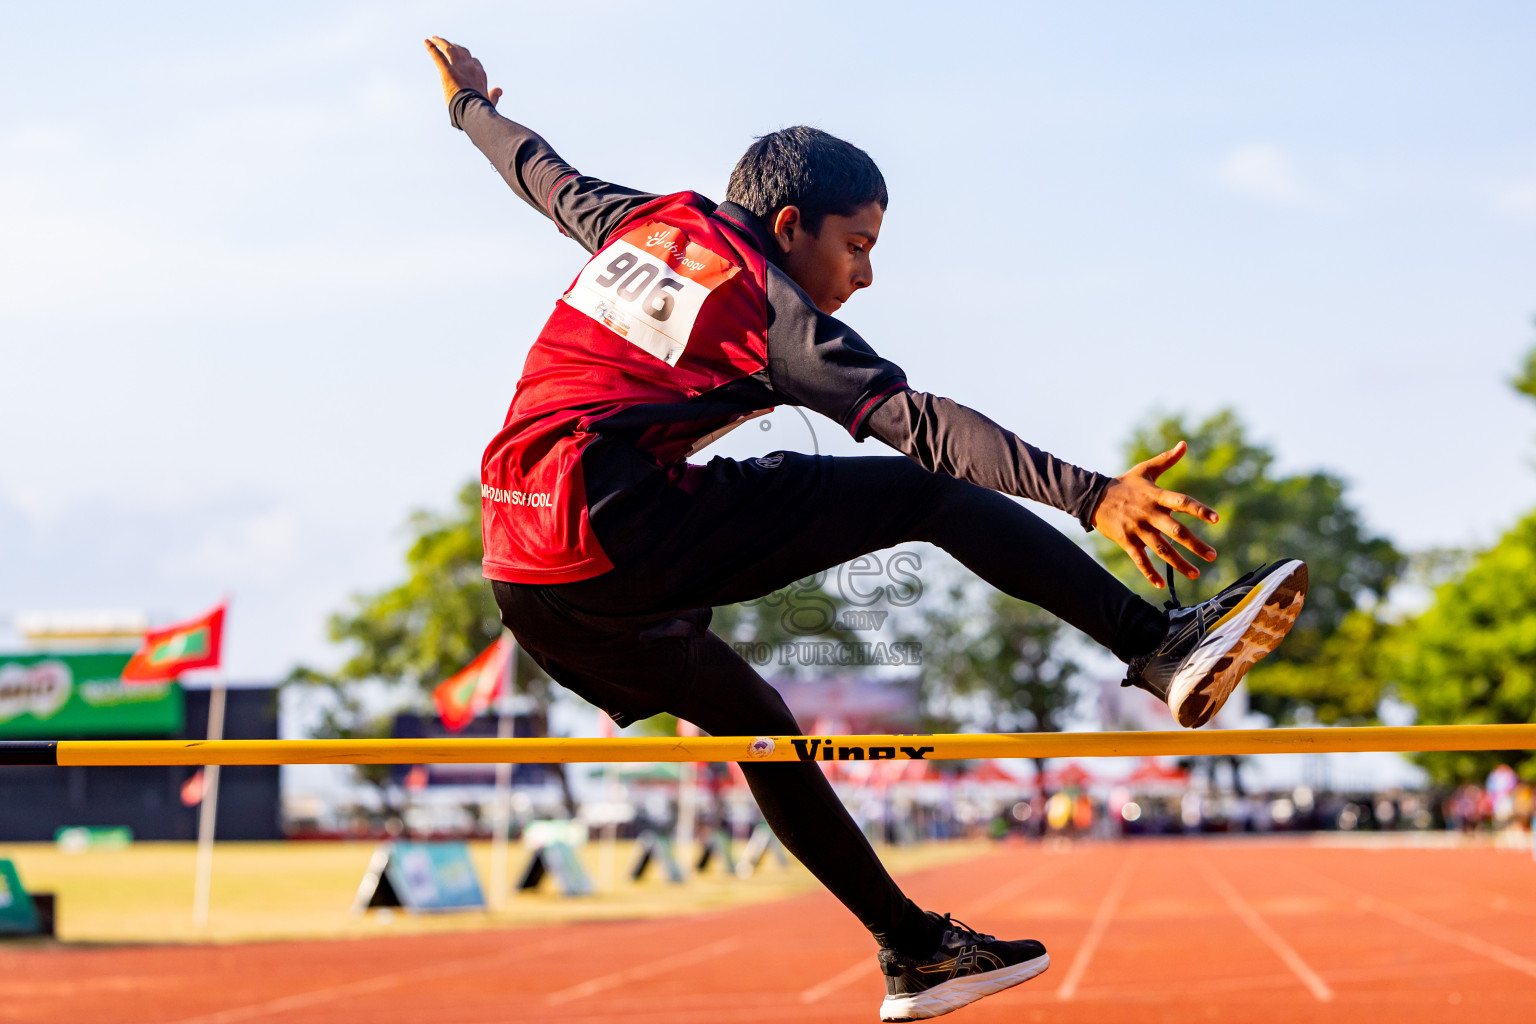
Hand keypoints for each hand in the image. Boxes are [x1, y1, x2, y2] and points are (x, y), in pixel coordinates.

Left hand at [423, 36, 502, 108]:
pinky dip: (431, 47)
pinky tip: (426, 42)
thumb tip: (499, 90)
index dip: (468, 59)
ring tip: (434, 38)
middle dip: (455, 47)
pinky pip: (438, 56)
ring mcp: (459, 67)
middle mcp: (470, 66)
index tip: (464, 59)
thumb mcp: (489, 101)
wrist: (473, 109)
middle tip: (448, 45)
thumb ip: (494, 95)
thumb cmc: (481, 108)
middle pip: (462, 51)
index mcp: (480, 74)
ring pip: (450, 49)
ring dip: (442, 42)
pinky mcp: (447, 71)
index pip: (474, 62)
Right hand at [1092, 441, 1218, 589]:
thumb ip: (1167, 459)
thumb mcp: (1146, 470)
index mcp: (1156, 496)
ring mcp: (1136, 529)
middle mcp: (1148, 513)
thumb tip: (1185, 444)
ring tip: (1196, 573)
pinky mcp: (1126, 541)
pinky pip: (1140, 560)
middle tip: (1212, 555)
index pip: (1182, 503)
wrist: (1093, 497)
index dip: (1199, 510)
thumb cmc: (1125, 483)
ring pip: (1161, 549)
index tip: (1216, 519)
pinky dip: (1150, 573)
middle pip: (1175, 531)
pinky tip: (1161, 584)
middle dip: (1195, 545)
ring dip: (1178, 563)